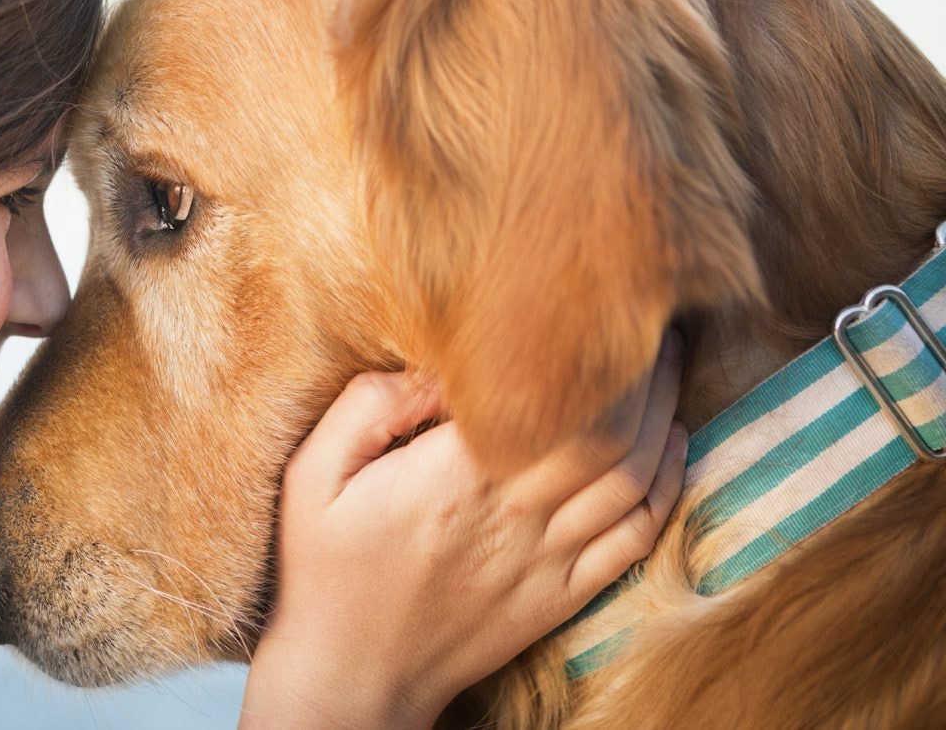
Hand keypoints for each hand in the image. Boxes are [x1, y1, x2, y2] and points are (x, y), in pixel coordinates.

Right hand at [239, 331, 685, 729]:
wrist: (351, 679)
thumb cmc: (325, 570)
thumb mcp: (313, 476)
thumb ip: (367, 406)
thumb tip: (433, 369)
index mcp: (453, 475)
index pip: (554, 400)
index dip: (593, 351)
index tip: (599, 307)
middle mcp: (513, 515)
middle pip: (612, 431)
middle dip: (645, 370)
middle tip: (654, 321)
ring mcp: (545, 560)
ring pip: (633, 478)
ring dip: (664, 416)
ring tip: (669, 365)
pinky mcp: (561, 596)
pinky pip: (635, 538)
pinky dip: (667, 487)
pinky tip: (673, 446)